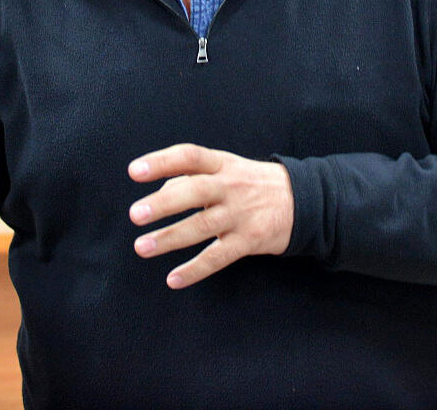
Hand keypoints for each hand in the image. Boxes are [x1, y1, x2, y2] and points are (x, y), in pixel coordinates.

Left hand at [127, 143, 293, 288]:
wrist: (302, 201)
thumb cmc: (250, 183)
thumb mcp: (225, 169)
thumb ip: (190, 179)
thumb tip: (157, 195)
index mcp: (222, 163)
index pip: (189, 157)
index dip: (161, 162)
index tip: (134, 171)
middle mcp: (230, 186)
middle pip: (195, 192)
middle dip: (163, 204)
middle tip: (136, 214)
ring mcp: (240, 214)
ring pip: (202, 227)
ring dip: (170, 238)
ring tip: (142, 247)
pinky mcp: (248, 241)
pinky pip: (218, 257)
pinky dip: (194, 270)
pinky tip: (173, 279)